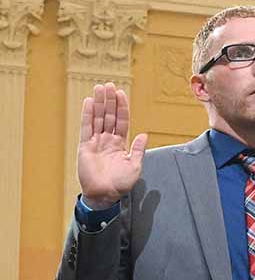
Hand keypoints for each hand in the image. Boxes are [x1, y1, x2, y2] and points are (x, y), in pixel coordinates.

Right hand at [78, 83, 147, 208]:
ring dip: (99, 103)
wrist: (105, 194)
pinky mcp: (85, 145)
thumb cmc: (121, 183)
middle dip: (110, 100)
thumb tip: (144, 134)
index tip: (121, 94)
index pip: (122, 121)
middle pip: (109, 116)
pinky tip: (89, 102)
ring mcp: (96, 141)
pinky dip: (88, 114)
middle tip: (110, 85)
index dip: (122, 108)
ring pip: (98, 118)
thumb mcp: (135, 166)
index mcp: (120, 144)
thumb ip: (138, 150)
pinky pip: (86, 127)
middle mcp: (108, 140)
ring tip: (100, 88)